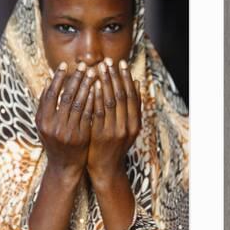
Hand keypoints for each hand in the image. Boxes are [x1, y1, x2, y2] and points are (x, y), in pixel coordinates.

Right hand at [35, 61, 97, 183]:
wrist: (64, 166)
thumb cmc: (55, 141)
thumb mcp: (45, 124)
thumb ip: (45, 104)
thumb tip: (49, 80)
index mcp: (42, 121)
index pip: (50, 94)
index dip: (58, 78)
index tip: (65, 65)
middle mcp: (53, 126)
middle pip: (65, 96)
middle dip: (75, 78)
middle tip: (83, 65)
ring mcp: (67, 132)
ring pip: (78, 103)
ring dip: (86, 86)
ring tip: (93, 73)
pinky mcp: (80, 136)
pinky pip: (88, 114)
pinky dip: (93, 100)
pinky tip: (98, 89)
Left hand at [87, 57, 141, 189]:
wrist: (106, 169)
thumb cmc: (114, 146)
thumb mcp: (128, 128)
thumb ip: (132, 109)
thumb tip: (136, 84)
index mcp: (135, 123)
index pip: (132, 95)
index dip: (127, 78)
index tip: (121, 63)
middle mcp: (127, 126)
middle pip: (121, 96)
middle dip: (115, 76)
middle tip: (109, 60)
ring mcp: (114, 131)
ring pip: (110, 101)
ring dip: (105, 82)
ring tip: (100, 68)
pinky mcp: (100, 135)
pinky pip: (98, 112)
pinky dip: (96, 97)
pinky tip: (93, 85)